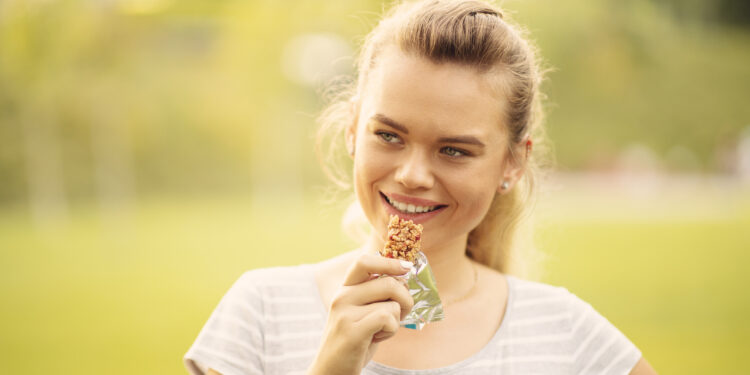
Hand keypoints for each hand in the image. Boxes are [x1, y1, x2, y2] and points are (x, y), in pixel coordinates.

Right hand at [308, 253, 414, 374]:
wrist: (331, 371)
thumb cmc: (354, 342)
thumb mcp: (361, 312)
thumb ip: (376, 294)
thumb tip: (403, 277)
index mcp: (345, 289)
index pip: (364, 261)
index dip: (389, 261)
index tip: (406, 267)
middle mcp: (342, 296)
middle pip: (389, 282)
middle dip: (405, 299)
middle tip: (401, 313)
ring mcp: (345, 313)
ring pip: (391, 304)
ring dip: (396, 320)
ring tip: (381, 330)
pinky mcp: (352, 331)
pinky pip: (387, 318)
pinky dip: (391, 330)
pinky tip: (377, 338)